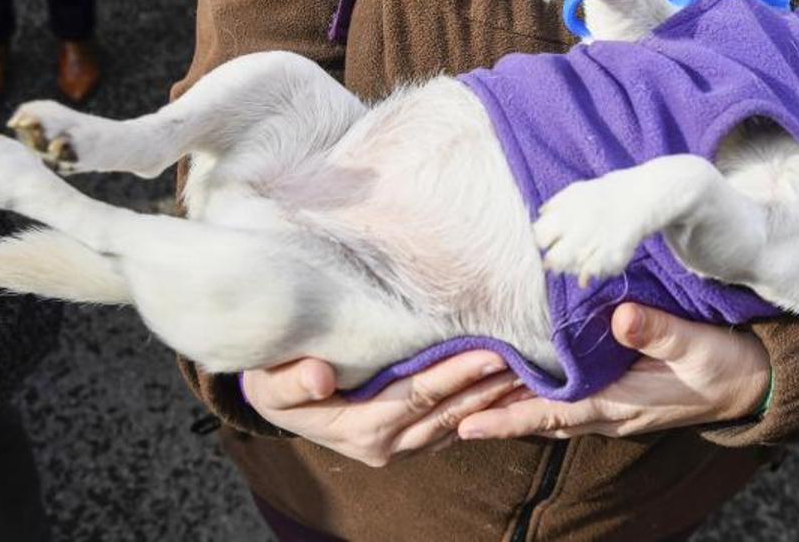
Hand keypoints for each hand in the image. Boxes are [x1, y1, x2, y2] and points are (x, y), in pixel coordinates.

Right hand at [241, 351, 524, 466]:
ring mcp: (400, 447)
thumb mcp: (269, 382)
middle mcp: (386, 445)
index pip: (419, 397)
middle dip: (490, 386)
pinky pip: (452, 427)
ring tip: (530, 372)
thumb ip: (293, 381)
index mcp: (360, 428)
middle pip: (449, 413)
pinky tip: (506, 388)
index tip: (492, 352)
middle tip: (529, 359)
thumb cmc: (272, 378)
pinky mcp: (409, 441)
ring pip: (457, 423)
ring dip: (493, 400)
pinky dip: (482, 409)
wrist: (274, 399)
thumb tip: (320, 378)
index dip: (457, 376)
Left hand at [457, 303, 769, 439]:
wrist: (752, 382)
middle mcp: (609, 412)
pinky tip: (515, 383)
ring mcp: (612, 408)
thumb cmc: (726, 364)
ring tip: (464, 403)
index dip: (511, 417)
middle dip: (495, 417)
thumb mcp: (698, 345)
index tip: (469, 423)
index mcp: (622, 403)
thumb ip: (659, 331)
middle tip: (445, 414)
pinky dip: (534, 398)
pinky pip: (565, 403)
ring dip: (509, 408)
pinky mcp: (616, 396)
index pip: (555, 412)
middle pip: (540, 418)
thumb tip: (619, 317)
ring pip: (549, 413)